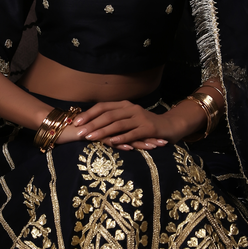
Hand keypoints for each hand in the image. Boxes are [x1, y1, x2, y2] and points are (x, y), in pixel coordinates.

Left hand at [59, 99, 205, 149]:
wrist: (171, 126)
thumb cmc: (146, 126)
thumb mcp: (129, 120)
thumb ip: (114, 121)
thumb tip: (92, 125)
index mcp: (124, 105)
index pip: (103, 107)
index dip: (89, 114)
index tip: (76, 121)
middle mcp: (131, 109)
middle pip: (108, 115)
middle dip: (92, 123)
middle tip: (79, 132)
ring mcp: (140, 118)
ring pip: (118, 124)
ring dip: (103, 131)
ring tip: (90, 137)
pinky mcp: (149, 128)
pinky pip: (133, 133)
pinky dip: (122, 138)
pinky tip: (112, 142)